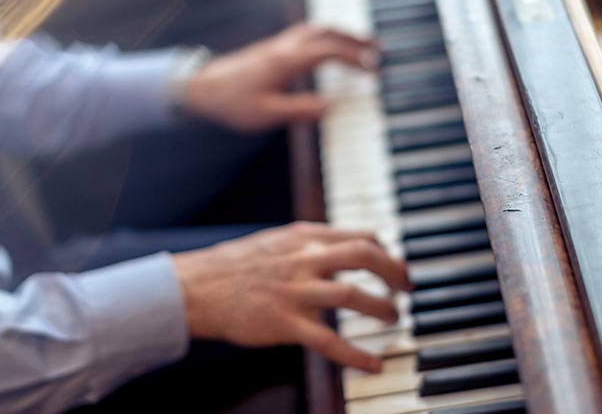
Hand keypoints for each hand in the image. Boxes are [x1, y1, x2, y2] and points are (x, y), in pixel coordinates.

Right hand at [172, 222, 409, 372]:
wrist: (194, 288)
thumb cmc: (231, 267)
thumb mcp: (274, 242)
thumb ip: (307, 244)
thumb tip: (339, 248)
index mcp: (303, 238)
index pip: (361, 236)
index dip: (386, 251)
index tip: (394, 266)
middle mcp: (304, 259)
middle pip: (367, 256)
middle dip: (396, 272)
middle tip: (406, 289)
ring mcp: (295, 291)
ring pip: (353, 296)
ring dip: (382, 309)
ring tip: (393, 319)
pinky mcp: (285, 323)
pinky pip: (329, 341)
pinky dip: (356, 355)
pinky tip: (374, 365)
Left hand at [184, 24, 376, 131]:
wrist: (201, 88)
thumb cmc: (231, 103)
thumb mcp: (266, 115)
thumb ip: (300, 110)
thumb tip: (330, 107)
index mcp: (286, 61)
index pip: (329, 52)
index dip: (355, 58)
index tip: (374, 69)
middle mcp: (284, 47)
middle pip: (327, 32)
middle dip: (355, 40)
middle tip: (378, 50)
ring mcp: (277, 46)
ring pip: (316, 30)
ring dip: (341, 35)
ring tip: (360, 47)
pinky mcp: (271, 50)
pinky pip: (305, 36)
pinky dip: (325, 39)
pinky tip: (329, 51)